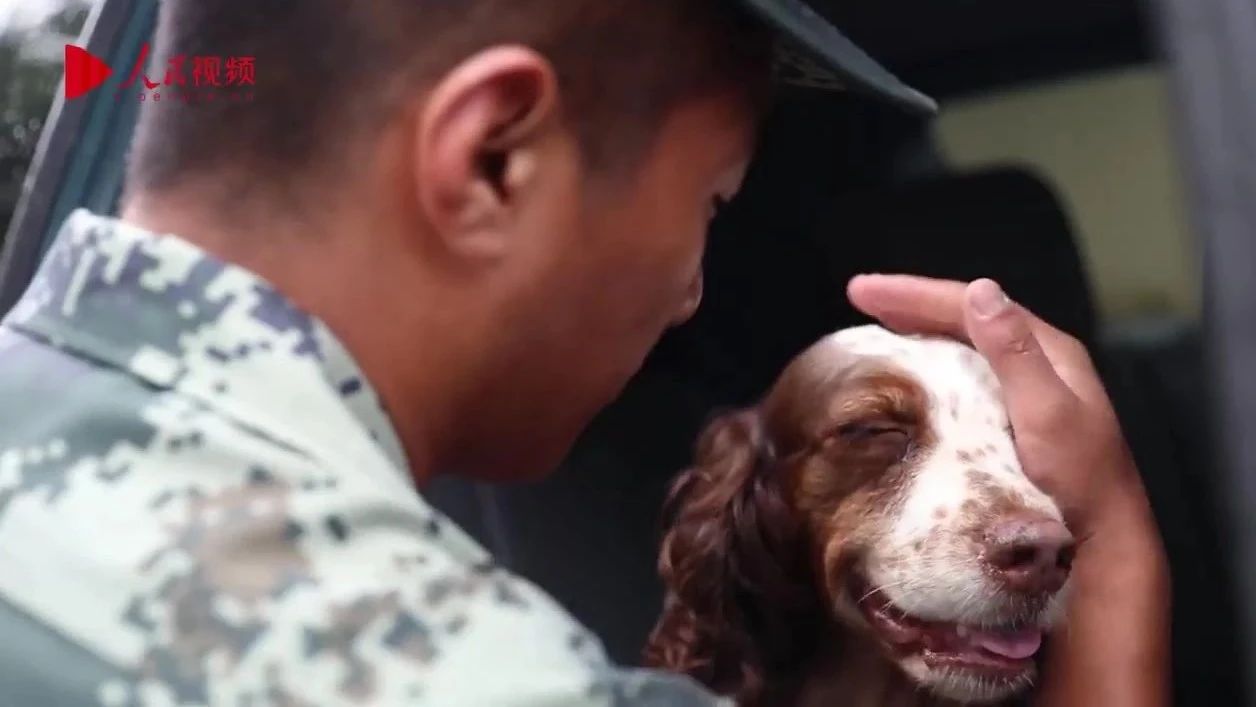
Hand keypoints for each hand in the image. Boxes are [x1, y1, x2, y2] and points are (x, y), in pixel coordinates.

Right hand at [846, 275, 1149, 539]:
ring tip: (878, 325)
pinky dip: (930, 365)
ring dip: (919, 330)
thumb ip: (1015, 354)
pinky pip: (963, 375)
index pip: (971, 305)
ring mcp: (1025, 392)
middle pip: (965, 317)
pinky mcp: (1011, 421)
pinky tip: (908, 373)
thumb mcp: (1048, 413)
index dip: (914, 293)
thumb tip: (980, 292)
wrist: (1102, 545)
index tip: (861, 291)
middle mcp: (1037, 363)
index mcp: (1048, 351)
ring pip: (963, 344)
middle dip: (911, 305)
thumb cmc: (1079, 482)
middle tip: (860, 296)